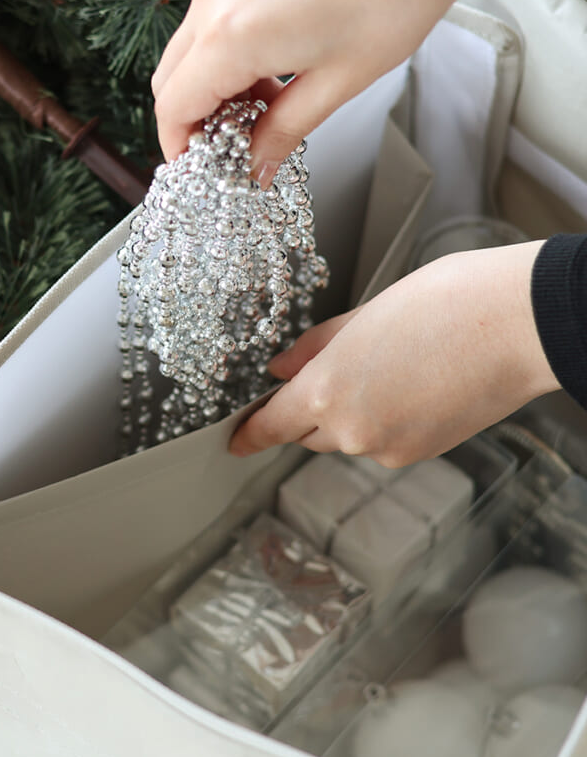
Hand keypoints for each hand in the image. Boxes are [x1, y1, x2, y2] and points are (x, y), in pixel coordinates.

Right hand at [151, 0, 484, 183]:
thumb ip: (283, 131)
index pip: (173, 106)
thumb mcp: (337, 83)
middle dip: (194, 119)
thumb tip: (256, 165)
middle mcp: (214, 1)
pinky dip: (222, 54)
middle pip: (169, 80)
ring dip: (210, 87)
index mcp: (231, 36)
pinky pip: (208, 22)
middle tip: (233, 145)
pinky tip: (268, 67)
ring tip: (263, 105)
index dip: (179, 146)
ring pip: (187, 51)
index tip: (200, 168)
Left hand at [229, 243, 559, 465]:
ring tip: (387, 365)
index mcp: (325, 391)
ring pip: (348, 436)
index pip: (272, 426)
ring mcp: (389, 447)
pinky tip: (410, 383)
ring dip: (350, 412)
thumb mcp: (362, 314)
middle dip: (307, 408)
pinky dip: (384, 420)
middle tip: (331, 370)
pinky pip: (383, 441)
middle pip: (308, 432)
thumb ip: (314, 347)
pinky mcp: (422, 452)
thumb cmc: (446, 305)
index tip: (236, 439)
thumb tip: (281, 368)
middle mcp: (352, 430)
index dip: (250, 433)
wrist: (519, 324)